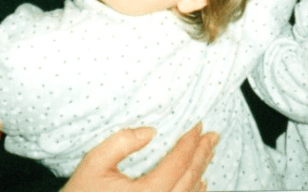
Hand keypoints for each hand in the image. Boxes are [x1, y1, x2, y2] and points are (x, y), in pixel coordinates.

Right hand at [62, 123, 217, 191]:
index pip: (178, 163)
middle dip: (203, 154)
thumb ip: (121, 143)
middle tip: (213, 135)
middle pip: (190, 178)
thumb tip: (151, 131)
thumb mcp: (94, 163)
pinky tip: (200, 182)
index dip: (191, 142)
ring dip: (201, 170)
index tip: (199, 125)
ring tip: (208, 152)